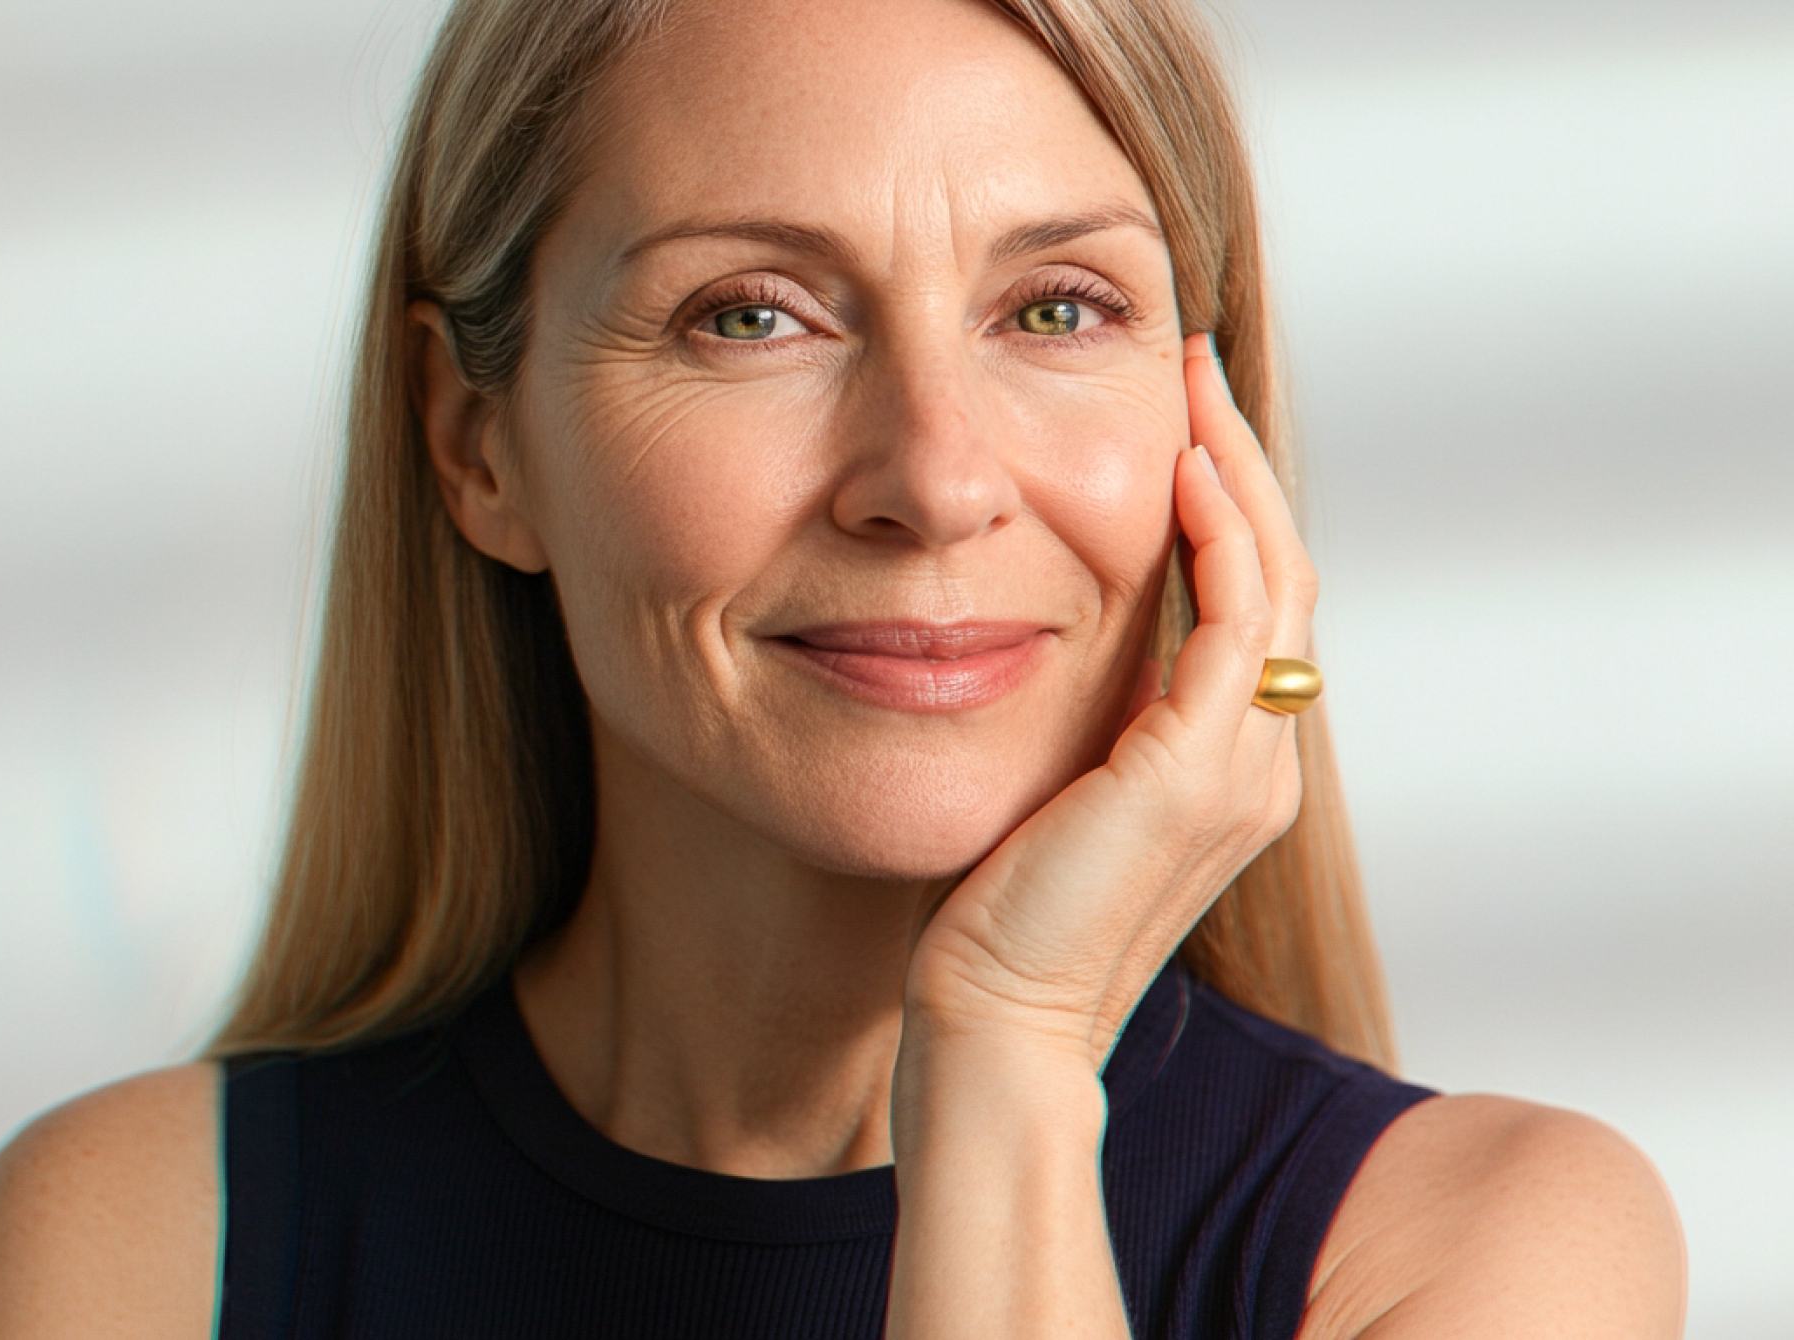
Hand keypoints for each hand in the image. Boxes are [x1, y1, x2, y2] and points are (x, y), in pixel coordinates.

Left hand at [898, 332, 1319, 1072]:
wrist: (993, 1021)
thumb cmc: (1002, 915)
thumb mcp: (1059, 789)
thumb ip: (1091, 719)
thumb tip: (1048, 629)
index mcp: (1229, 767)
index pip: (1255, 605)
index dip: (1229, 504)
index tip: (1179, 418)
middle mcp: (1258, 764)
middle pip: (1282, 575)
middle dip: (1240, 460)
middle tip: (1193, 366)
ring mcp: (1241, 770)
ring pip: (1275, 582)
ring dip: (1236, 471)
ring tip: (1189, 384)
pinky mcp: (1195, 774)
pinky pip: (1235, 622)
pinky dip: (1219, 535)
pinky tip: (1179, 466)